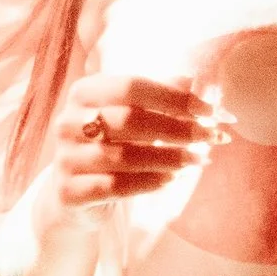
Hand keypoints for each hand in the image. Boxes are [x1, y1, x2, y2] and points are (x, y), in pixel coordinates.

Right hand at [54, 76, 222, 205]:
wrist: (77, 193)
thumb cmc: (113, 145)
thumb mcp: (133, 115)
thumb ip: (160, 96)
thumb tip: (195, 82)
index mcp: (84, 93)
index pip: (131, 86)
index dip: (173, 97)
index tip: (209, 110)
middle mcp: (68, 122)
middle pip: (128, 119)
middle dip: (177, 128)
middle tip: (211, 137)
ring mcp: (65, 158)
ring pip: (123, 156)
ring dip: (168, 157)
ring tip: (198, 159)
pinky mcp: (69, 191)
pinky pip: (114, 186)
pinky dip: (147, 183)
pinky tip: (171, 179)